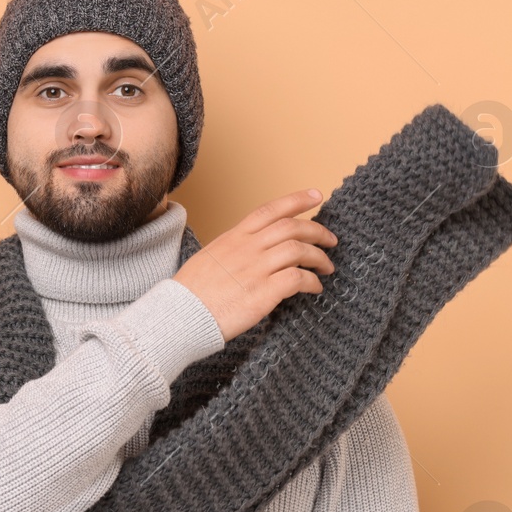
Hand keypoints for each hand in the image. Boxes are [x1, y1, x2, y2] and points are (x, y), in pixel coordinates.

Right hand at [172, 188, 337, 341]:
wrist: (180, 315)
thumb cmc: (192, 293)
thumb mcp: (211, 257)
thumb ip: (235, 250)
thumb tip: (254, 253)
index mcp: (234, 237)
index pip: (270, 210)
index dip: (296, 200)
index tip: (316, 196)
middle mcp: (247, 248)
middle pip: (292, 227)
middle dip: (317, 230)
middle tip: (331, 240)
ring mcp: (255, 269)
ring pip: (298, 250)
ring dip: (319, 257)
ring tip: (327, 267)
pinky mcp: (263, 292)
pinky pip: (297, 278)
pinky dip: (311, 281)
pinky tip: (315, 288)